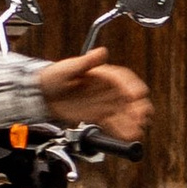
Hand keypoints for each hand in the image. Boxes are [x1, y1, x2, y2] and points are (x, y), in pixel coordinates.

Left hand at [33, 50, 151, 143]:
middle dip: (138, 106)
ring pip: (124, 112)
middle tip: (143, 116)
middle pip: (128, 97)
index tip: (137, 95)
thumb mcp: (68, 68)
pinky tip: (129, 135)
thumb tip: (101, 52)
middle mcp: (107, 89)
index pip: (122, 79)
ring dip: (133, 121)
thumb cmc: (54, 77)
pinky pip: (114, 123)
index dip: (131, 86)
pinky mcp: (99, 116)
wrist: (42, 94)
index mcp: (102, 74)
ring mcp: (104, 103)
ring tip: (139, 130)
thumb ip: (85, 62)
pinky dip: (122, 129)